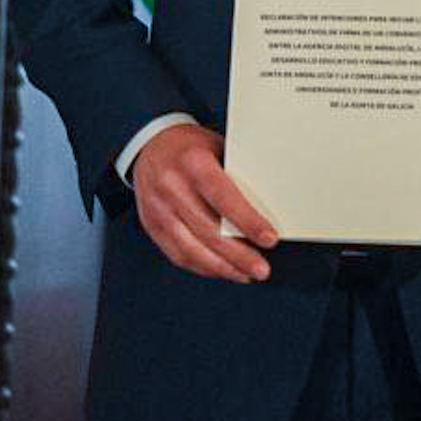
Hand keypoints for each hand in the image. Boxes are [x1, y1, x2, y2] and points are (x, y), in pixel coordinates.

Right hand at [131, 121, 275, 281]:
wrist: (150, 145)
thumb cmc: (191, 147)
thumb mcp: (217, 147)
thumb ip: (238, 174)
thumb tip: (270, 203)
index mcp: (193, 162)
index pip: (224, 197)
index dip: (248, 222)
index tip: (269, 239)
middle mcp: (172, 186)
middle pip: (209, 231)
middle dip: (239, 256)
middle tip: (262, 269)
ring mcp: (158, 209)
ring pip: (192, 250)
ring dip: (223, 268)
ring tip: (246, 275)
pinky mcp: (151, 226)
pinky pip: (179, 255)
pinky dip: (203, 267)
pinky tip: (222, 270)